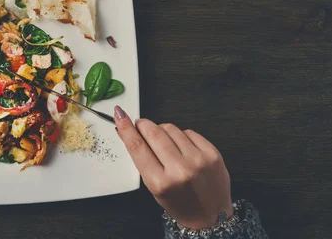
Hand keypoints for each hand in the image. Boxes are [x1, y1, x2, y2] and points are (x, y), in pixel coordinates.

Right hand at [114, 106, 231, 229]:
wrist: (210, 216)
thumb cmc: (179, 203)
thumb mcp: (154, 187)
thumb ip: (142, 159)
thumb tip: (130, 132)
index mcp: (160, 182)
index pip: (137, 146)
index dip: (126, 128)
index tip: (120, 115)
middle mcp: (180, 170)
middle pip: (153, 132)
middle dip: (143, 125)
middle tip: (140, 125)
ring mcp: (198, 160)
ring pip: (170, 128)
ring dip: (162, 130)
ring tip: (165, 143)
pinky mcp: (212, 153)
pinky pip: (188, 131)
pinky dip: (181, 135)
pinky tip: (181, 147)